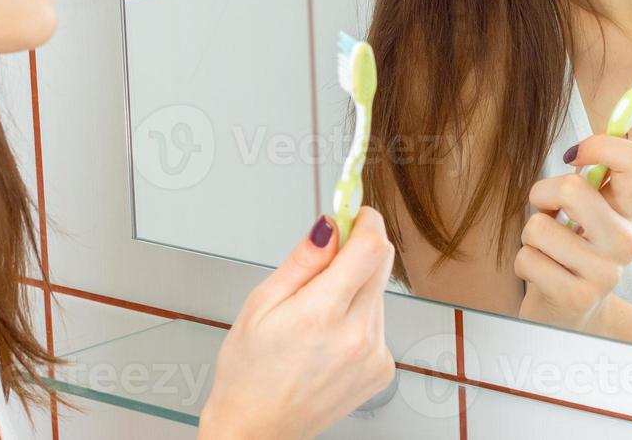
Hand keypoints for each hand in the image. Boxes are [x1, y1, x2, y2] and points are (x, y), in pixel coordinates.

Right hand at [198, 207, 396, 439]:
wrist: (258, 428)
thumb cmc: (249, 372)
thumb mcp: (261, 304)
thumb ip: (302, 261)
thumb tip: (329, 227)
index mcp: (321, 314)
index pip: (370, 247)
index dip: (365, 220)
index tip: (354, 213)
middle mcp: (356, 336)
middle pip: (381, 264)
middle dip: (358, 249)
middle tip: (327, 255)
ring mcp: (374, 355)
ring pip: (379, 293)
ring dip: (356, 286)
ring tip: (317, 312)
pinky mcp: (382, 369)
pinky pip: (379, 322)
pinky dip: (359, 317)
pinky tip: (330, 335)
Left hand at [515, 133, 631, 333]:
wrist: (572, 314)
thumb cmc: (572, 252)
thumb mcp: (589, 214)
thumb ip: (591, 179)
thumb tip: (591, 141)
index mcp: (628, 212)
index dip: (599, 145)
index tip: (573, 156)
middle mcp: (625, 242)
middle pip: (573, 188)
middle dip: (542, 194)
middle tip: (547, 211)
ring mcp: (603, 273)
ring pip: (538, 227)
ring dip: (530, 237)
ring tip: (547, 252)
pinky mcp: (575, 297)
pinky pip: (526, 259)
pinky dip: (524, 264)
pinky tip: (543, 275)